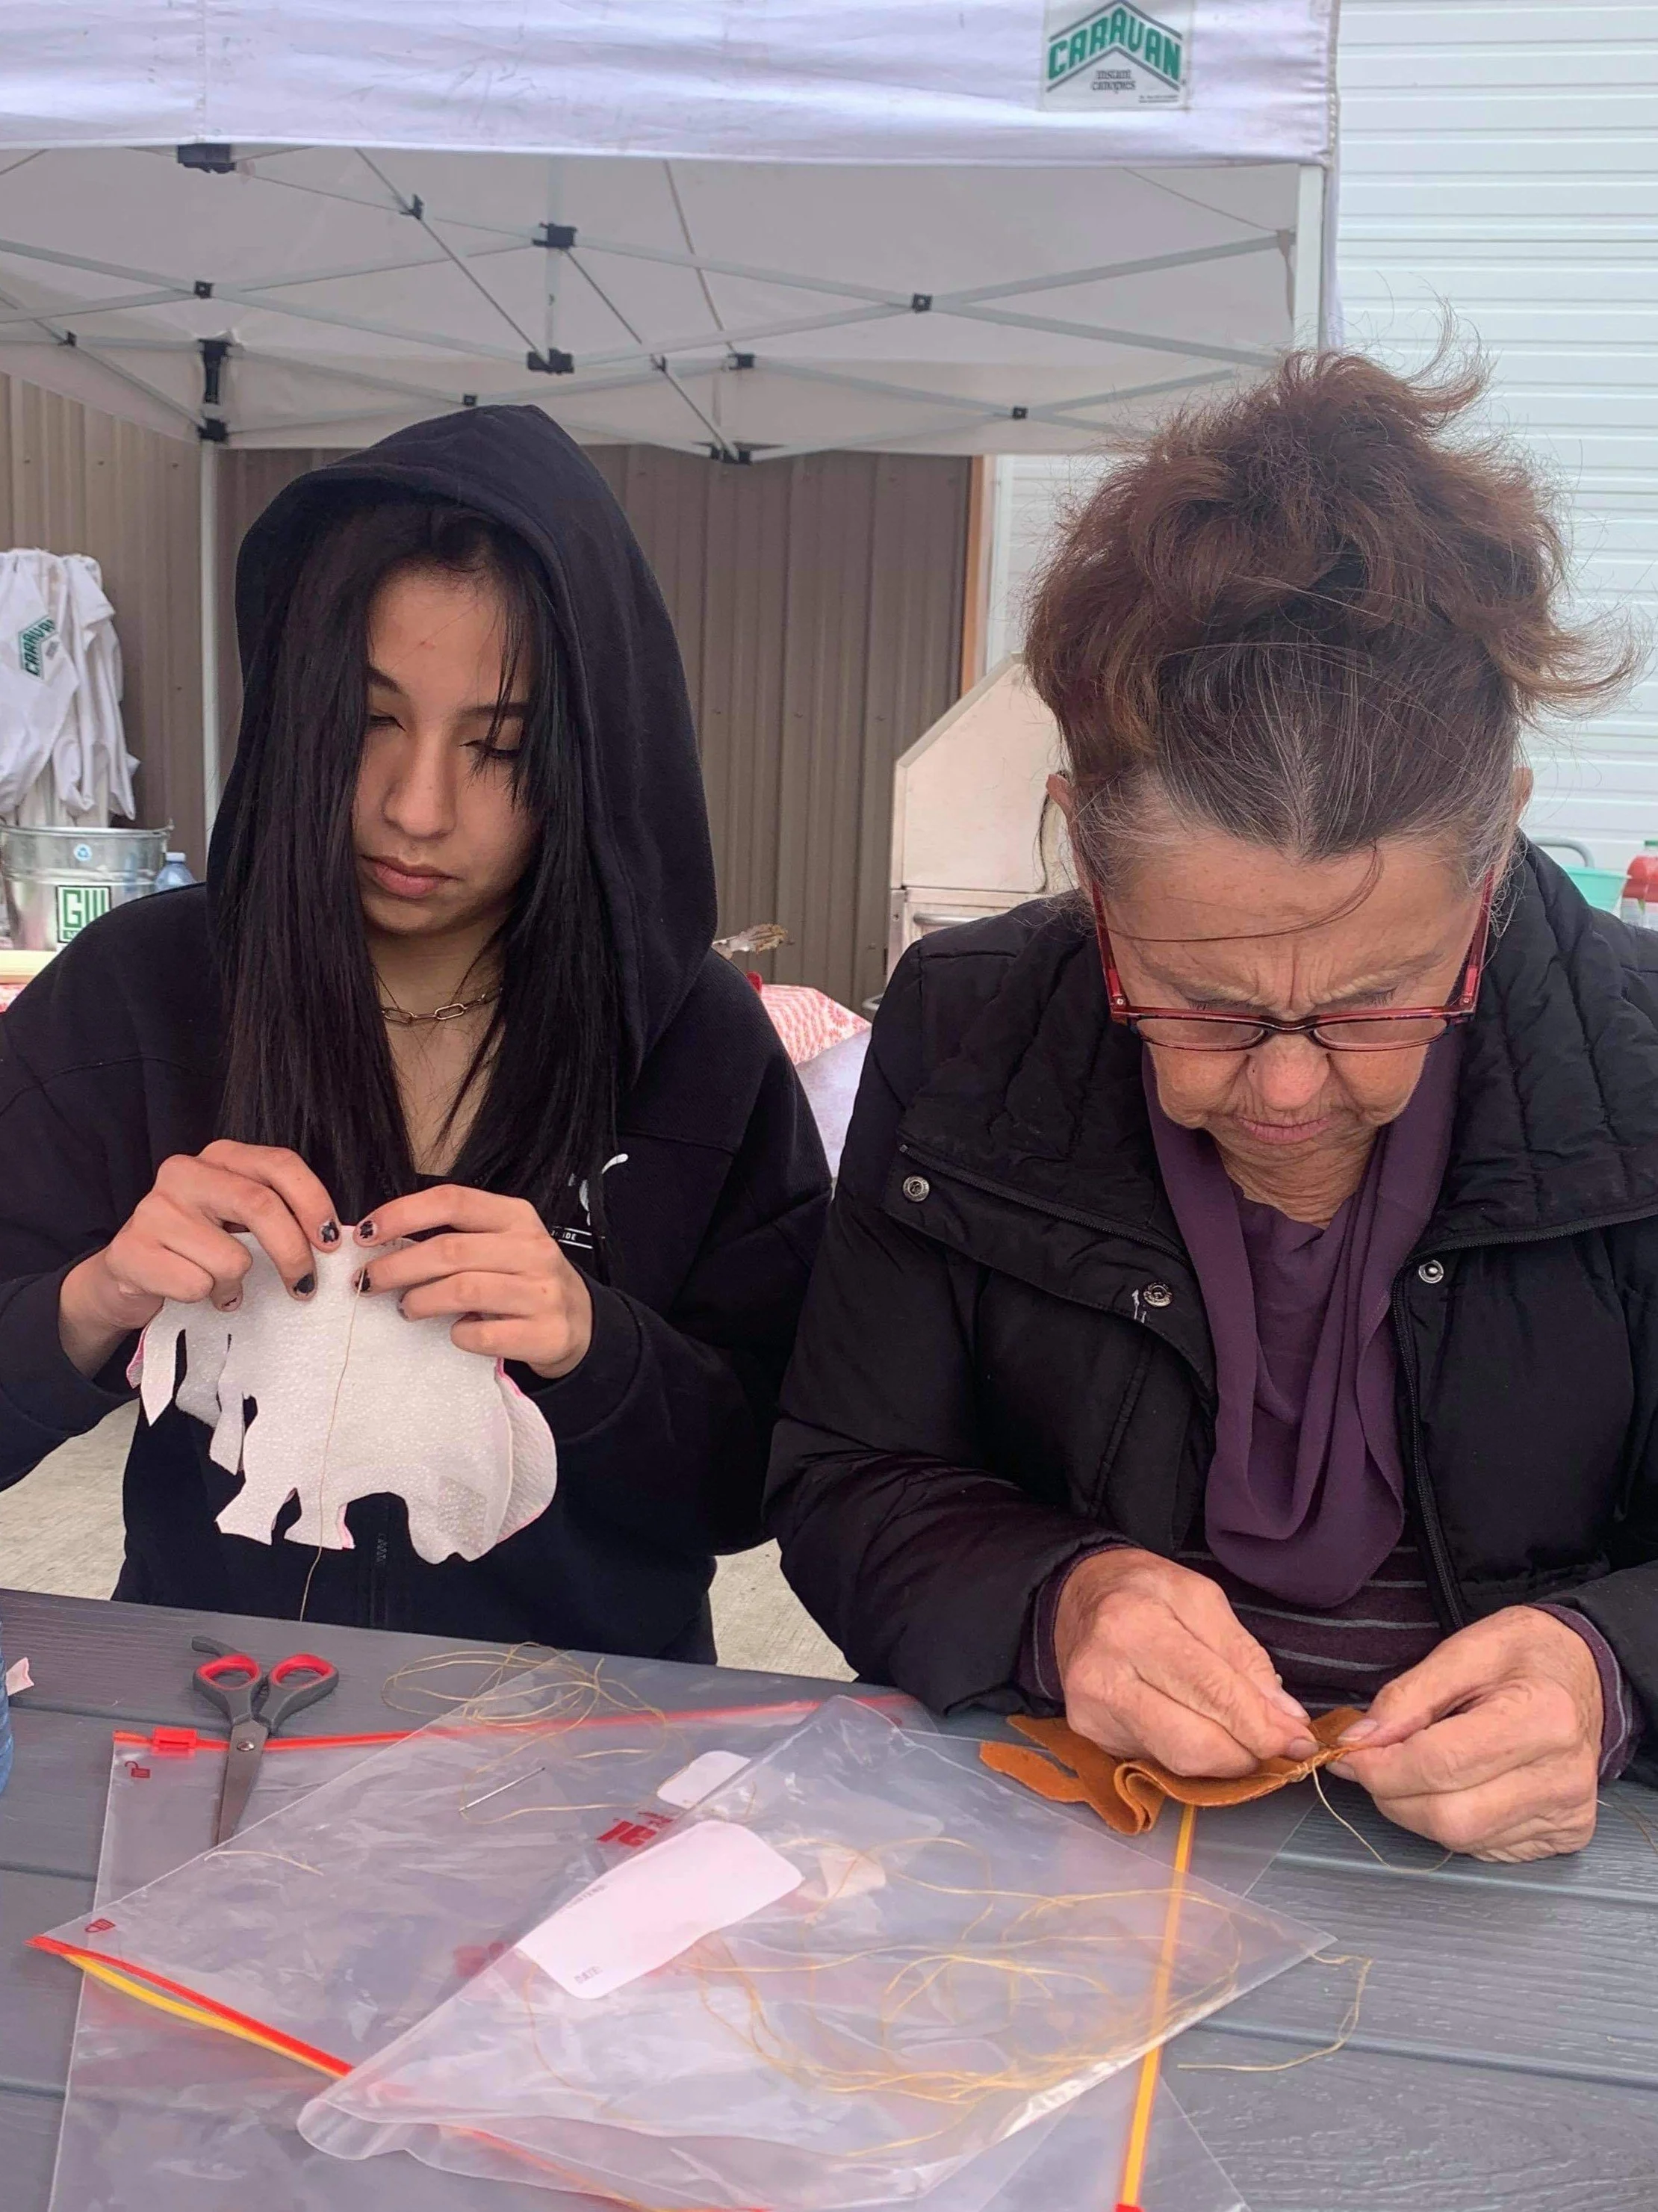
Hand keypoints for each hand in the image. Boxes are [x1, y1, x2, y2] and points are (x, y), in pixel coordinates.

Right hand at [59, 1141, 339, 1378]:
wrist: (128, 1274)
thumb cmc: (197, 1245)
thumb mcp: (237, 1218)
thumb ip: (277, 1213)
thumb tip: (329, 1240)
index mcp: (219, 1156)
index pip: (279, 1164)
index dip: (313, 1202)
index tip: (330, 1241)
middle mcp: (184, 1173)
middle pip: (259, 1205)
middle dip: (293, 1253)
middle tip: (304, 1285)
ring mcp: (153, 1210)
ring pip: (231, 1258)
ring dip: (236, 1285)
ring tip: (221, 1284)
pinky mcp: (131, 1251)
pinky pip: (197, 1285)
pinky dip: (206, 1298)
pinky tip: (194, 1292)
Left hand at [354, 1185, 591, 1378]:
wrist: (581, 1323)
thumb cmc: (523, 1279)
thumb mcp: (501, 1243)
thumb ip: (455, 1236)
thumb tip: (384, 1243)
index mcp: (516, 1216)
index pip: (453, 1201)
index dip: (403, 1214)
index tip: (367, 1233)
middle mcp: (532, 1249)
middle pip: (450, 1250)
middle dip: (397, 1266)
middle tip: (369, 1281)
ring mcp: (541, 1292)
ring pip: (462, 1290)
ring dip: (420, 1301)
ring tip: (406, 1308)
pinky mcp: (543, 1333)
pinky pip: (481, 1335)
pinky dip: (457, 1334)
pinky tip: (454, 1331)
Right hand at [1054, 1548, 1319, 1777]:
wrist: (1077, 1596)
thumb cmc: (1143, 1589)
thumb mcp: (1201, 1597)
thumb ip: (1245, 1657)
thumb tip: (1284, 1717)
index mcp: (1135, 1625)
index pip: (1212, 1692)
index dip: (1262, 1726)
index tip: (1299, 1741)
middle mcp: (1104, 1673)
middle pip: (1193, 1742)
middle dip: (1248, 1753)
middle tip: (1279, 1747)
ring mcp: (1091, 1710)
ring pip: (1176, 1761)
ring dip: (1224, 1761)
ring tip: (1246, 1741)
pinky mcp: (1088, 1733)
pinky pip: (1155, 1759)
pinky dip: (1191, 1756)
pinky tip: (1202, 1733)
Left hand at [1331, 1606, 1602, 1861]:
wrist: (1586, 1675)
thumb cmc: (1528, 1655)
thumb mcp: (1465, 1650)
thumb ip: (1407, 1697)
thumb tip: (1359, 1740)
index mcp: (1541, 1717)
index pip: (1439, 1764)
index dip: (1380, 1766)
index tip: (1349, 1753)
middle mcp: (1562, 1776)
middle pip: (1449, 1816)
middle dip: (1392, 1794)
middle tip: (1374, 1763)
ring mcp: (1568, 1813)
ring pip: (1462, 1839)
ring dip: (1418, 1810)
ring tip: (1417, 1768)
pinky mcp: (1566, 1835)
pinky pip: (1486, 1848)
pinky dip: (1453, 1822)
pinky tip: (1457, 1786)